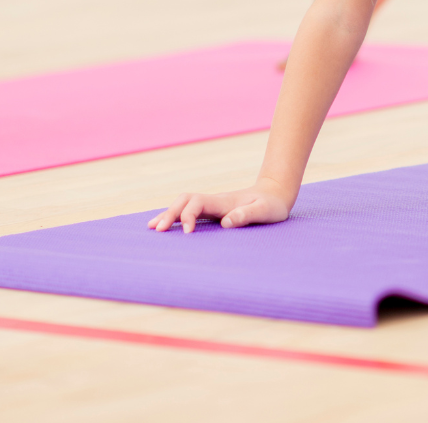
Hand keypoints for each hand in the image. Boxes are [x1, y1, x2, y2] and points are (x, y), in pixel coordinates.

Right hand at [147, 183, 292, 232]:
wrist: (275, 194)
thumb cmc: (272, 205)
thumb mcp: (265, 211)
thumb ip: (247, 215)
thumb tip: (226, 222)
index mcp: (224, 201)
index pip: (197, 203)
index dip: (188, 216)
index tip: (187, 234)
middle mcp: (214, 201)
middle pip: (184, 200)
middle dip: (169, 213)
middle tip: (157, 230)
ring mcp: (212, 205)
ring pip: (183, 204)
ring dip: (168, 214)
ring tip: (151, 228)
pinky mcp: (213, 211)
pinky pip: (189, 211)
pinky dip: (175, 217)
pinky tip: (165, 226)